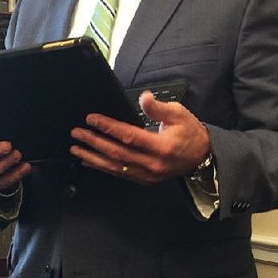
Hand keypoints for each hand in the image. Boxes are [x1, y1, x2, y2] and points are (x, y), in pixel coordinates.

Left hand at [69, 91, 209, 183]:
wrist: (202, 157)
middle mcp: (152, 164)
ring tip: (76, 149)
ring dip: (93, 157)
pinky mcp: (144, 179)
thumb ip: (158, 108)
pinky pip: (119, 173)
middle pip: (117, 153)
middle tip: (77, 133)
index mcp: (161, 147)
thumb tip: (144, 97)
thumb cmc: (190, 133)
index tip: (92, 119)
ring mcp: (148, 174)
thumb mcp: (179, 114)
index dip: (108, 127)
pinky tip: (89, 161)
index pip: (129, 136)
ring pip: (115, 167)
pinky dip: (102, 167)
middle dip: (94, 142)